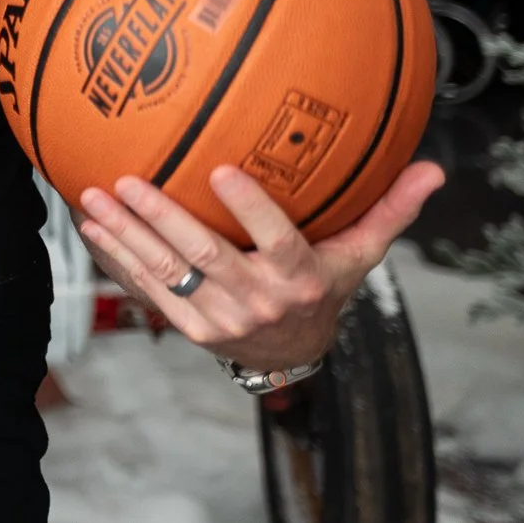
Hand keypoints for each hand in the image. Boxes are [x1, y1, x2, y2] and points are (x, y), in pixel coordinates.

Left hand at [77, 160, 444, 371]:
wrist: (292, 353)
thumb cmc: (324, 287)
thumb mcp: (358, 255)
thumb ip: (388, 210)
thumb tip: (433, 169)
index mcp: (300, 278)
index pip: (277, 240)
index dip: (249, 208)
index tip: (220, 169)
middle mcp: (258, 301)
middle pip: (205, 257)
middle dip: (162, 218)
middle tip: (128, 180)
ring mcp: (219, 318)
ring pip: (165, 272)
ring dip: (125, 234)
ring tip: (93, 197)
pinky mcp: (189, 328)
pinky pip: (147, 289)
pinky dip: (116, 258)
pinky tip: (90, 225)